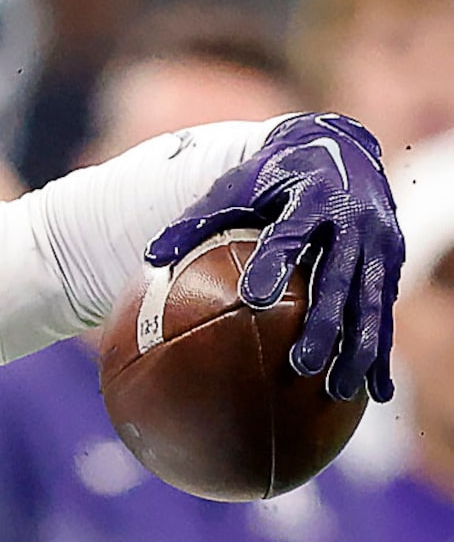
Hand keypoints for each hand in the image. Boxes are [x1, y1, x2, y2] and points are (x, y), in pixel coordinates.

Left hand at [147, 112, 402, 399]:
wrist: (339, 148)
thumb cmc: (273, 175)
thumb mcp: (234, 187)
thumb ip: (195, 220)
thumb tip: (150, 256)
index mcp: (311, 198)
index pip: (289, 235)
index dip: (274, 265)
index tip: (253, 298)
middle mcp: (353, 221)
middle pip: (337, 279)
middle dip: (323, 324)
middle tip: (300, 366)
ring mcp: (379, 243)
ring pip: (370, 302)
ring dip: (358, 348)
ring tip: (339, 391)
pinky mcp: (391, 262)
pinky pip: (386, 312)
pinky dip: (382, 351)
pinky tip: (375, 393)